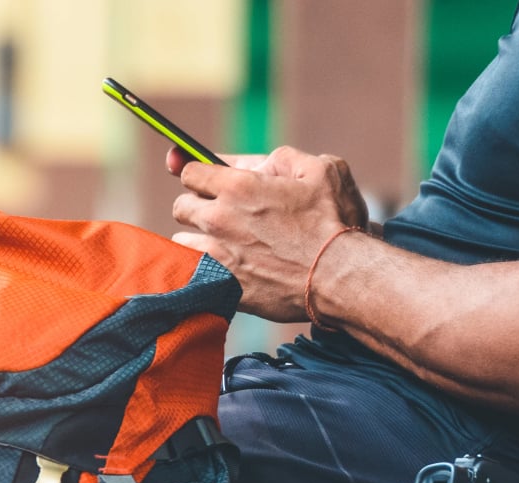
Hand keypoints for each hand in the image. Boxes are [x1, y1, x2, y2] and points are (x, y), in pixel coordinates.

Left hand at [164, 145, 368, 320]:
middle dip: (197, 206)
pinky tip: (222, 266)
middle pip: (180, 207)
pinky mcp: (218, 285)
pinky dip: (200, 268)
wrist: (337, 277)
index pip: (189, 172)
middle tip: (221, 213)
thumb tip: (256, 164)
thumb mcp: (321, 170)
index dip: (199, 175)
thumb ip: (283, 160)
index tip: (209, 182)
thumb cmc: (334, 221)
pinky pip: (191, 272)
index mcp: (238, 187)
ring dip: (197, 239)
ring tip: (223, 243)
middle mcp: (218, 219)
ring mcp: (215, 255)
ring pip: (181, 242)